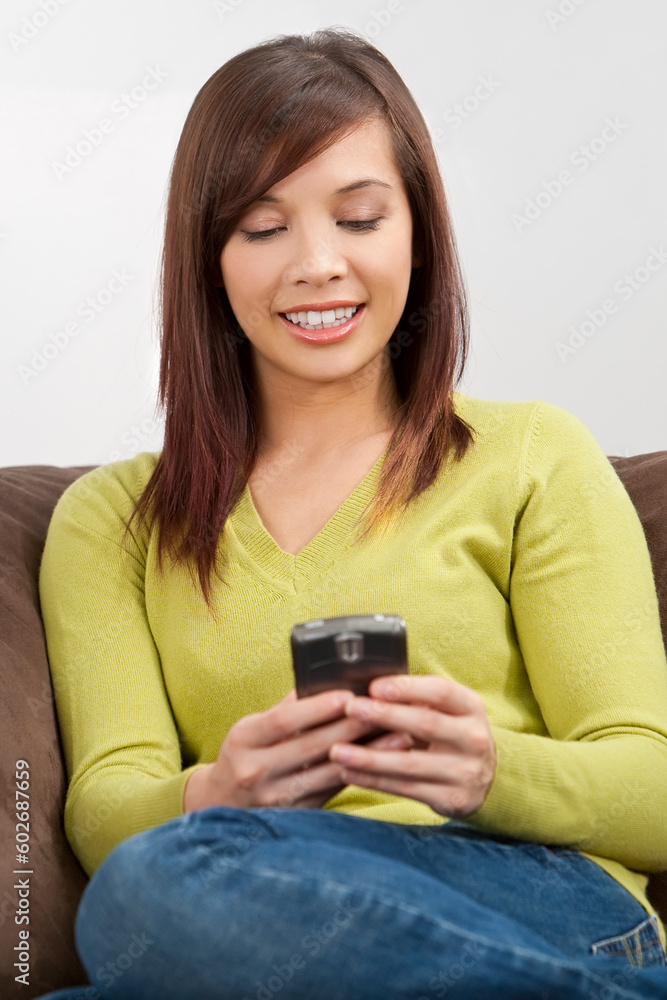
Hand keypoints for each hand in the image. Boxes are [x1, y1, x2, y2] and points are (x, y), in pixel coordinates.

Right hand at [183, 688, 414, 812]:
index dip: (318, 708)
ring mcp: (276, 798)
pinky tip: (381, 763)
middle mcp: (256, 770)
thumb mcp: (252, 728)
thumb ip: (286, 709)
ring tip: (399, 738)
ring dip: (367, 754)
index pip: (285, 720)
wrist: (220, 805)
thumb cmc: (243, 755)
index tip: (348, 695)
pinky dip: (358, 774)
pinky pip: (332, 792)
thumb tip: (324, 682)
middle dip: (352, 728)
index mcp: (244, 739)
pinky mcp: (295, 816)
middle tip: (385, 711)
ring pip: (328, 773)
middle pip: (311, 747)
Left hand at [328, 675, 496, 817]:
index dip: (407, 688)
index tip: (374, 687)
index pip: (441, 692)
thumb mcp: (448, 710)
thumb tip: (369, 687)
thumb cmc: (452, 732)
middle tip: (351, 709)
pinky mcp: (452, 799)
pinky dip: (374, 781)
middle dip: (384, 716)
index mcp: (471, 707)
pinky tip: (349, 772)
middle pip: (425, 724)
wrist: (485, 777)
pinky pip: (405, 789)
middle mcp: (474, 739)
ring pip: (410, 763)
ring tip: (337, 750)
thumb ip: (418, 698)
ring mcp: (465, 772)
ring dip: (369, 757)